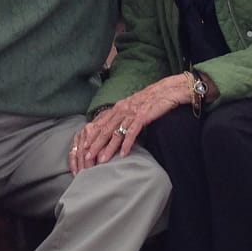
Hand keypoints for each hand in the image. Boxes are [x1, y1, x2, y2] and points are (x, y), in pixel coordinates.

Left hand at [70, 74, 189, 172]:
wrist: (168, 90)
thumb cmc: (152, 99)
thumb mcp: (134, 106)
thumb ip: (124, 116)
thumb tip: (116, 128)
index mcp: (119, 107)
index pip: (102, 123)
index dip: (92, 135)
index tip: (83, 147)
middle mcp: (122, 109)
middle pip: (105, 129)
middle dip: (95, 144)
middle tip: (87, 157)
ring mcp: (132, 112)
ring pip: (116, 132)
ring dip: (108, 148)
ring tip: (102, 160)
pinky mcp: (142, 116)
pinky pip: (132, 132)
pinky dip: (127, 144)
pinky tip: (123, 154)